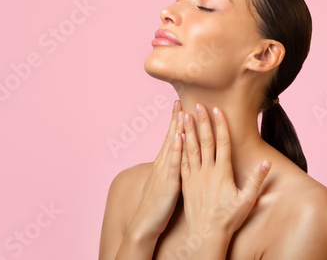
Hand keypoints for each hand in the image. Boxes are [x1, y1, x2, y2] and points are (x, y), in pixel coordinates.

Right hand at [127, 100, 184, 239]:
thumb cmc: (157, 208)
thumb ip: (172, 173)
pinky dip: (177, 149)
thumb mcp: (166, 186)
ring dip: (177, 128)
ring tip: (182, 112)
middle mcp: (163, 165)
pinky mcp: (168, 183)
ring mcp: (165, 173)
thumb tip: (180, 165)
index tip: (179, 106)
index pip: (171, 140)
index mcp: (164, 166)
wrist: (145, 226)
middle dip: (176, 119)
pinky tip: (180, 137)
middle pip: (171, 137)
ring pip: (173, 146)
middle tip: (179, 101)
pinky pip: (174, 163)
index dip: (175, 123)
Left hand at [180, 104, 270, 237]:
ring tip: (184, 115)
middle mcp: (207, 171)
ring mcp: (194, 176)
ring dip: (187, 131)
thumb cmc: (229, 218)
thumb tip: (266, 162)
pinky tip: (176, 138)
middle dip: (201, 122)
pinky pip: (181, 162)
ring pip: (190, 149)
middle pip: (205, 141)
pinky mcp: (185, 183)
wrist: (207, 234)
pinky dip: (179, 148)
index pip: (222, 143)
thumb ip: (256, 180)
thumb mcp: (247, 200)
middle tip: (197, 105)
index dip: (220, 125)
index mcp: (223, 172)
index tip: (217, 110)